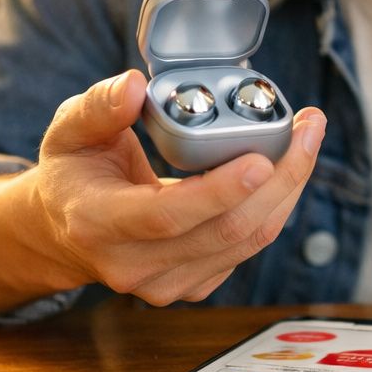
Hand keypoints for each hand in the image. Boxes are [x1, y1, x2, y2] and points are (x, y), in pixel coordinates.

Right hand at [27, 69, 325, 305]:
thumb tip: (135, 86)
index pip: (167, 215)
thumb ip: (100, 106)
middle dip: (280, 178)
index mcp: (97, 224)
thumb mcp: (69, 130)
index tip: (261, 159)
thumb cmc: (74, 173)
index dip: (218, 191)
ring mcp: (165, 283)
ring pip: (247, 241)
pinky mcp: (193, 285)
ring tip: (307, 138)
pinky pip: (248, 247)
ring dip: (288, 189)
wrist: (63, 232)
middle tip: (308, 129)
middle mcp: (133, 265)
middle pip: (225, 231)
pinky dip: (275, 206)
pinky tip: (286, 167)